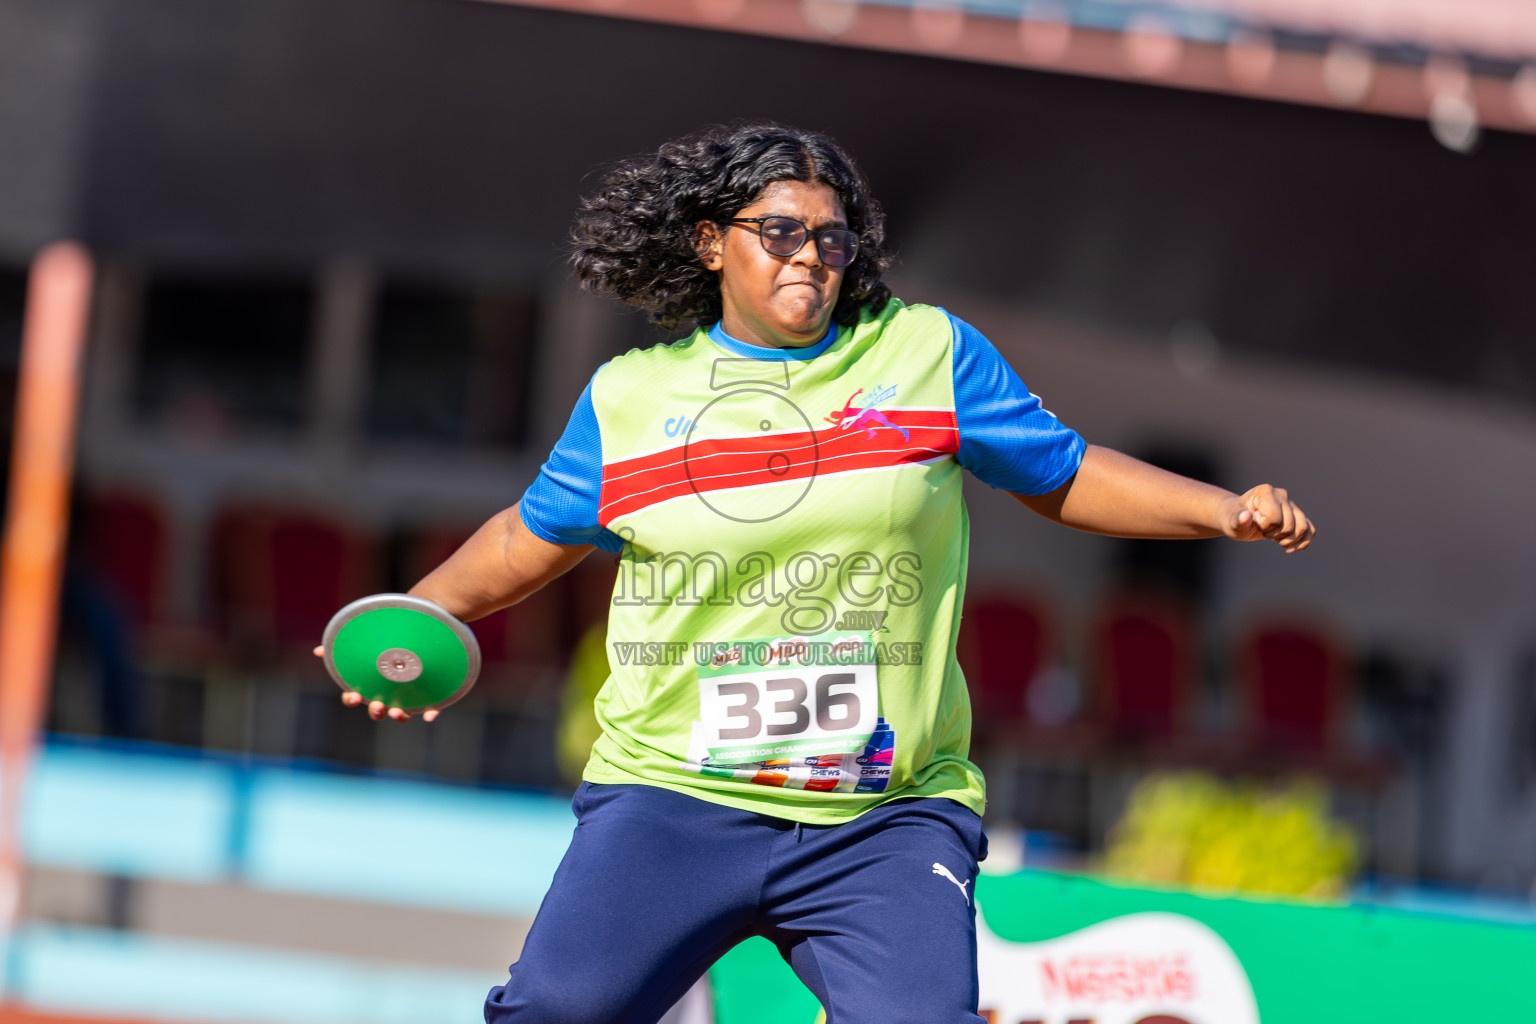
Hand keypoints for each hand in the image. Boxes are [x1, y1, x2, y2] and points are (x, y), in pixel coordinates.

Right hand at [313, 646, 439, 722]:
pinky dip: (430, 712)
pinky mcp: (427, 696)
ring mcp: (406, 697)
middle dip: (376, 710)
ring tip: (397, 712)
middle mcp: (386, 694)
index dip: (352, 699)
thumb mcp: (362, 644)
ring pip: (402, 713)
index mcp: (368, 685)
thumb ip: (341, 648)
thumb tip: (319, 650)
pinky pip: (431, 708)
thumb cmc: (382, 646)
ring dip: (398, 716)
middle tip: (378, 705)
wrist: (413, 637)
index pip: (355, 697)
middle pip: (378, 709)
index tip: (353, 696)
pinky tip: (430, 715)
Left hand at [1221, 485, 1314, 552]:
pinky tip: (1289, 549)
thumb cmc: (1233, 518)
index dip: (1265, 527)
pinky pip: (1310, 531)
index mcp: (1265, 491)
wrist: (1238, 518)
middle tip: (1262, 531)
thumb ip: (1237, 520)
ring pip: (1303, 529)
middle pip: (1290, 526)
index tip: (1255, 522)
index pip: (1275, 518)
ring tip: (1274, 538)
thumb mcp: (1231, 522)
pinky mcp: (1297, 515)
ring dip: (1288, 540)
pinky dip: (1302, 543)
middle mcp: (1281, 495)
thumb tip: (1246, 516)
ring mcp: (1291, 505)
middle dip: (1275, 535)